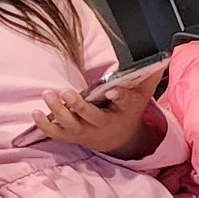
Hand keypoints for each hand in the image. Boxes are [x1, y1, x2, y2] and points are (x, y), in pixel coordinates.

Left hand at [34, 66, 168, 159]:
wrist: (118, 138)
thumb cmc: (128, 112)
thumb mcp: (142, 96)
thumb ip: (148, 77)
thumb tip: (162, 59)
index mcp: (123, 113)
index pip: (124, 104)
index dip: (119, 97)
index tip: (113, 91)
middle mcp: (103, 125)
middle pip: (90, 117)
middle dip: (77, 106)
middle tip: (66, 92)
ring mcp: (85, 132)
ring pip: (70, 125)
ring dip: (58, 111)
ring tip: (48, 94)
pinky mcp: (72, 136)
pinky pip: (57, 133)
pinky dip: (45, 125)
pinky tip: (36, 112)